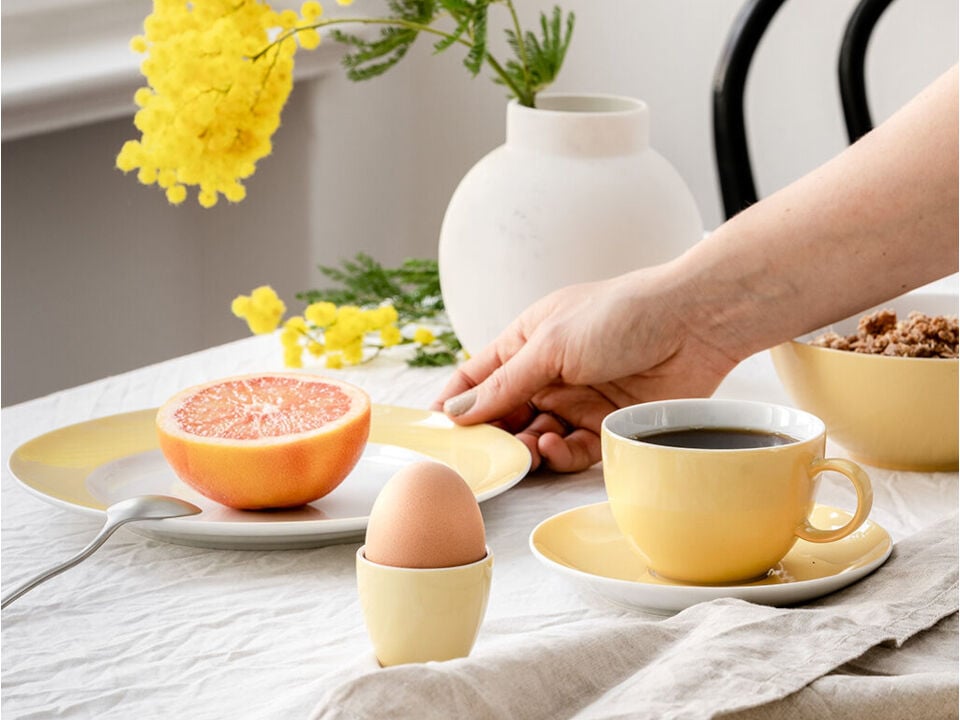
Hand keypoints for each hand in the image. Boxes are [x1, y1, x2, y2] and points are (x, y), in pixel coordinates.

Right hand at [433, 264, 739, 471]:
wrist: (693, 325)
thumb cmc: (621, 315)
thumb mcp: (550, 344)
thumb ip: (504, 383)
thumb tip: (457, 411)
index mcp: (527, 341)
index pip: (478, 376)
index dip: (456, 403)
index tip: (437, 431)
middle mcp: (548, 372)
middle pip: (505, 415)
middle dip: (492, 435)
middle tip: (484, 454)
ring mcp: (577, 400)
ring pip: (537, 437)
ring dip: (526, 447)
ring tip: (525, 450)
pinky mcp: (607, 425)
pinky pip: (572, 450)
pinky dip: (559, 454)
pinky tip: (555, 446)